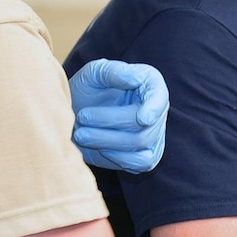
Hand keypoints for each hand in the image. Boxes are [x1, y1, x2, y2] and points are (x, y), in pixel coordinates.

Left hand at [69, 59, 168, 173]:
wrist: (76, 114)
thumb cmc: (87, 89)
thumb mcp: (95, 73)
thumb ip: (115, 73)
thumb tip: (136, 79)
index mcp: (150, 85)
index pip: (159, 96)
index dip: (154, 108)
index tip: (143, 118)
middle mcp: (157, 111)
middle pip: (145, 124)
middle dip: (110, 122)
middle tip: (82, 116)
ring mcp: (154, 135)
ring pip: (141, 144)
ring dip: (109, 141)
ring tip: (81, 134)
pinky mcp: (145, 156)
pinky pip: (141, 163)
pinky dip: (118, 158)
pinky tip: (100, 149)